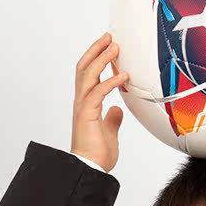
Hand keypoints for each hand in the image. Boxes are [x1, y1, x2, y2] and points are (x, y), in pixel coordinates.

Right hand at [70, 32, 129, 171]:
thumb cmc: (97, 154)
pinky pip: (98, 92)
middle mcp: (82, 101)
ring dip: (102, 58)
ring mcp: (82, 106)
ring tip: (115, 46)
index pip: (89, 75)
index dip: (97, 59)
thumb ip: (112, 119)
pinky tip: (123, 75)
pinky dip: (111, 81)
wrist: (90, 169)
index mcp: (86, 104)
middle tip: (109, 37)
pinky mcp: (87, 113)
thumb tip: (118, 110)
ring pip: (88, 74)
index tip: (108, 47)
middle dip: (96, 50)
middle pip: (85, 67)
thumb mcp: (109, 132)